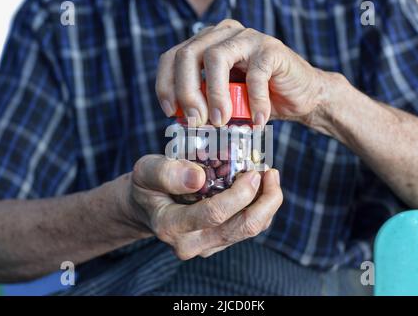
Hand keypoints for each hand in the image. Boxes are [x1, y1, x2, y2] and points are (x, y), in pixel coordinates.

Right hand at [117, 155, 282, 259]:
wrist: (146, 208)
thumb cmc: (147, 186)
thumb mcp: (146, 170)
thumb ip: (167, 173)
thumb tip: (199, 177)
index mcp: (171, 226)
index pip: (214, 214)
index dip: (240, 193)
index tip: (253, 172)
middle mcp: (191, 243)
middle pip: (242, 227)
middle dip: (266, 200)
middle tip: (270, 173)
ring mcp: (207, 246)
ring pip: (250, 230)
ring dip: (267, 203)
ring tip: (270, 176)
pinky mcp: (219, 242)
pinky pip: (248, 228)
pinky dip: (261, 208)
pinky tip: (261, 187)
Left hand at [156, 19, 336, 126]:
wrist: (300, 96)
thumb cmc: (258, 100)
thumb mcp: (224, 103)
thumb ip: (204, 104)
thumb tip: (182, 121)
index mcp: (206, 44)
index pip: (173, 57)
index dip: (166, 84)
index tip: (171, 112)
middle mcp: (222, 35)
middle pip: (188, 55)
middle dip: (186, 92)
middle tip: (195, 122)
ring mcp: (247, 38)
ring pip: (216, 58)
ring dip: (215, 95)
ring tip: (221, 121)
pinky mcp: (271, 49)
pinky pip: (255, 73)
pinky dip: (254, 101)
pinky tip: (256, 121)